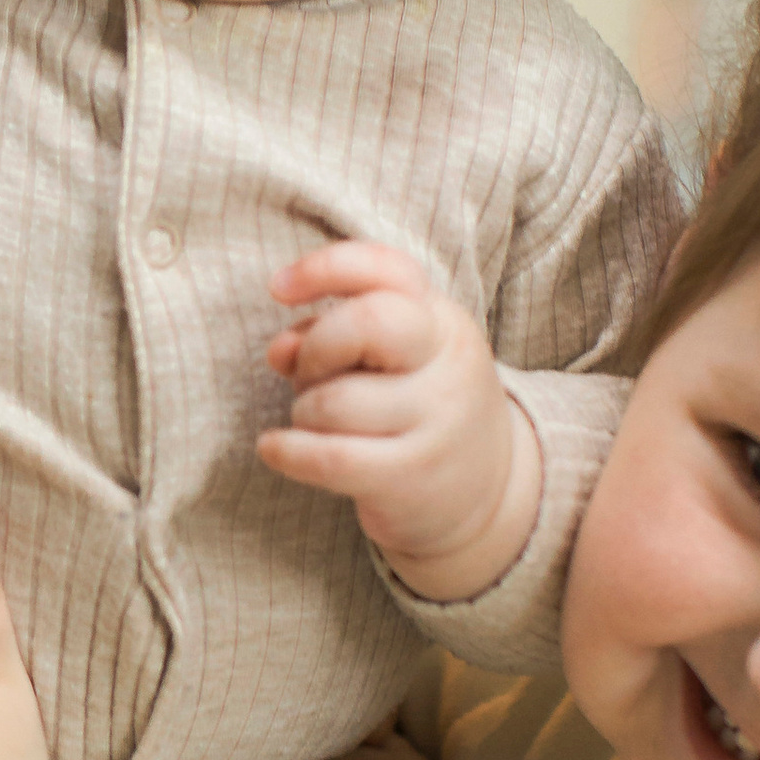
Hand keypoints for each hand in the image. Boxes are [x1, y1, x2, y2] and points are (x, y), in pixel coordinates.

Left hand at [258, 243, 540, 605]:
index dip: (324, 268)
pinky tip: (274, 448)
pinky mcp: (412, 477)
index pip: (387, 270)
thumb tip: (281, 349)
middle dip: (316, 347)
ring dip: (303, 410)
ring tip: (316, 421)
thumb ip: (329, 336)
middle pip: (369, 322)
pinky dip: (287, 451)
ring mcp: (436, 421)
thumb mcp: (386, 360)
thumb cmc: (415, 408)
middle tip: (309, 373)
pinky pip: (329, 458)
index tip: (278, 288)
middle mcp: (447, 362)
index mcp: (441, 319)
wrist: (486, 490)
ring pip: (335, 401)